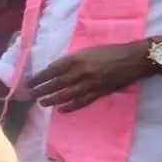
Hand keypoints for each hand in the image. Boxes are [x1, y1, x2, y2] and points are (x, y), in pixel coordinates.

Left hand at [26, 41, 152, 111]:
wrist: (132, 59)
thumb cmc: (109, 51)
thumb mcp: (86, 51)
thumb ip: (71, 61)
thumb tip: (55, 70)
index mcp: (76, 59)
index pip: (51, 70)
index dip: (39, 77)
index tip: (28, 82)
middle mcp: (80, 72)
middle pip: (56, 84)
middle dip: (41, 90)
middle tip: (30, 95)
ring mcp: (89, 84)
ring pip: (66, 95)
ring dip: (52, 100)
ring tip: (42, 103)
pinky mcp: (99, 93)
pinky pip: (81, 102)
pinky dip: (70, 107)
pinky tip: (61, 110)